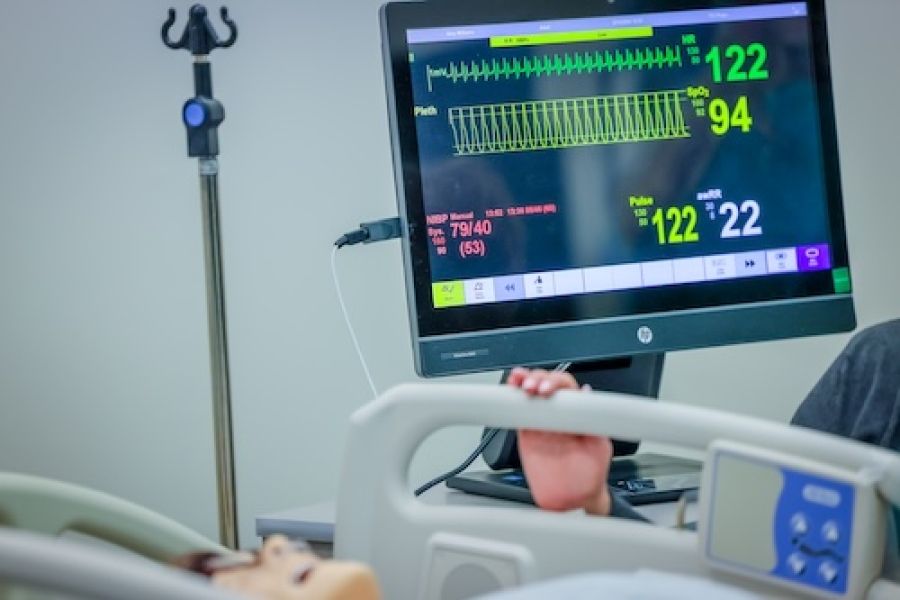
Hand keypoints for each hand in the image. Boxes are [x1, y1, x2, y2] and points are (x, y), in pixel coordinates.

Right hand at [508, 367, 612, 515]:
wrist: (575, 498)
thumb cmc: (591, 473)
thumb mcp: (599, 447)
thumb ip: (593, 422)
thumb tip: (587, 394)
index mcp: (578, 414)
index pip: (568, 388)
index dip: (558, 384)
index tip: (549, 391)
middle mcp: (560, 414)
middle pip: (547, 384)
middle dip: (539, 379)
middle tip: (533, 388)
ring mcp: (542, 422)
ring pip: (531, 392)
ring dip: (525, 381)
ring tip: (520, 383)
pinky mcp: (527, 433)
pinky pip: (518, 411)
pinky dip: (513, 398)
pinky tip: (511, 388)